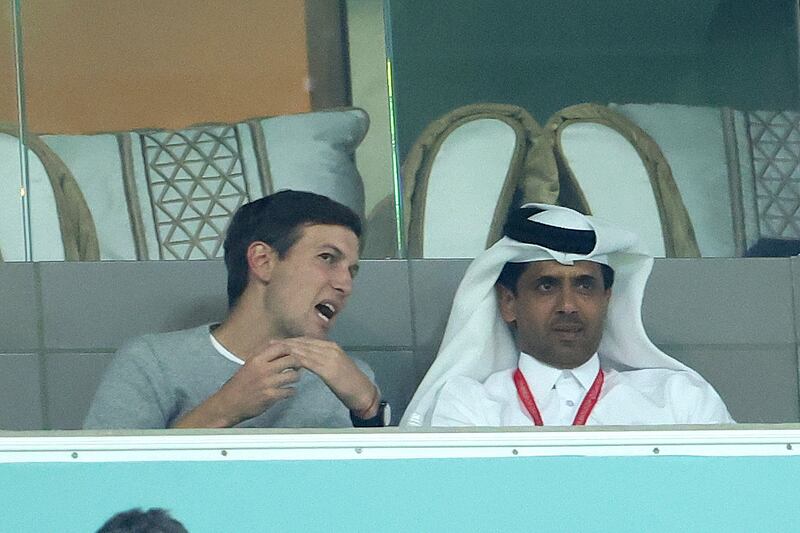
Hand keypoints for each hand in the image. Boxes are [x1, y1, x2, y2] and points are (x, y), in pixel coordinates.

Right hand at [172, 346, 300, 427]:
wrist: (228, 404)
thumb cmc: (239, 384)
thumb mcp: (248, 365)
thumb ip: (263, 356)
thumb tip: (280, 346)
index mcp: (256, 359)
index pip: (281, 347)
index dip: (289, 350)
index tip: (290, 355)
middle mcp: (263, 369)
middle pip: (291, 360)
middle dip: (297, 364)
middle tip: (295, 368)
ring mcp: (267, 383)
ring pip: (293, 376)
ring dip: (295, 378)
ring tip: (291, 380)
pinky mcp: (270, 396)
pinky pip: (290, 391)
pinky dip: (291, 391)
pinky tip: (286, 391)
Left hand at [269, 337, 379, 417]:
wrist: (363, 393)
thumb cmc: (350, 383)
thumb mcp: (335, 367)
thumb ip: (322, 361)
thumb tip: (308, 360)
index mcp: (331, 347)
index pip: (307, 340)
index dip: (291, 340)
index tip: (277, 341)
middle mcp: (330, 349)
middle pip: (303, 343)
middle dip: (286, 342)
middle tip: (269, 342)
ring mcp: (330, 358)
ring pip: (304, 351)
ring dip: (287, 350)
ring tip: (273, 350)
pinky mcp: (329, 369)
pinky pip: (309, 362)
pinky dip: (296, 360)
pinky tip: (286, 362)